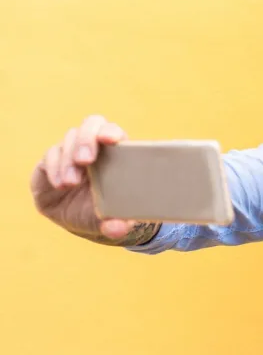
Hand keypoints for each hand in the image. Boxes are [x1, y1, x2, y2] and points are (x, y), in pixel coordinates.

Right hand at [30, 115, 158, 245]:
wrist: (82, 220)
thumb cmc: (106, 211)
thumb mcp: (114, 219)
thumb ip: (120, 223)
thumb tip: (120, 229)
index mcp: (115, 153)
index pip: (112, 131)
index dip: (110, 131)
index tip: (110, 140)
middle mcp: (93, 147)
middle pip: (90, 126)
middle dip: (86, 140)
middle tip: (85, 160)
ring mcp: (70, 153)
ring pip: (68, 141)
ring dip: (68, 160)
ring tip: (71, 183)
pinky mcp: (49, 164)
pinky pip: (49, 157)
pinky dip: (54, 168)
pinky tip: (60, 184)